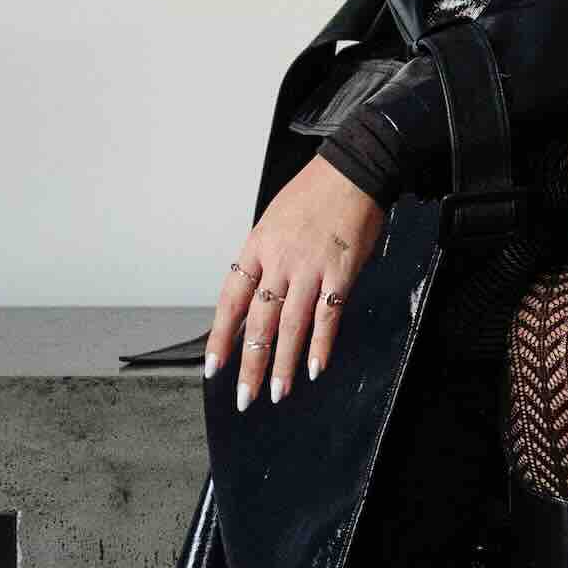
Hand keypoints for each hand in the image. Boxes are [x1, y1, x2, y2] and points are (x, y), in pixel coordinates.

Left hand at [204, 156, 387, 409]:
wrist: (352, 170)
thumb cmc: (315, 193)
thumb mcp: (274, 221)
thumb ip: (266, 259)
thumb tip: (260, 296)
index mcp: (257, 247)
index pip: (231, 300)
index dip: (221, 336)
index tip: (214, 366)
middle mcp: (279, 261)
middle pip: (259, 322)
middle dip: (250, 364)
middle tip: (245, 396)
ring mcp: (309, 268)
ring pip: (290, 326)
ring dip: (284, 364)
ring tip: (278, 392)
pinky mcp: (339, 272)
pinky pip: (328, 316)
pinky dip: (321, 344)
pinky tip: (316, 367)